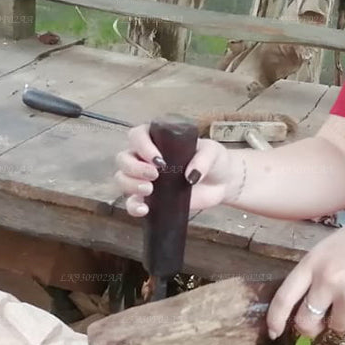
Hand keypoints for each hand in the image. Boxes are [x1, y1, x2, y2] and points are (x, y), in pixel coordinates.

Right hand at [113, 124, 239, 215]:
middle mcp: (145, 157)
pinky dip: (133, 206)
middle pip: (124, 158)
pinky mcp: (150, 199)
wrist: (222, 182)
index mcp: (158, 139)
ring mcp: (145, 179)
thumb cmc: (214, 160)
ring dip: (130, 184)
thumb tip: (190, 176)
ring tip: (149, 190)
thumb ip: (203, 159)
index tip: (158, 159)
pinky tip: (144, 209)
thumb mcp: (213, 152)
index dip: (142, 146)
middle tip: (155, 175)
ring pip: (122, 178)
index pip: (137, 135)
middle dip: (134, 167)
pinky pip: (132, 202)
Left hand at [266, 209, 344, 338]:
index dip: (276, 318)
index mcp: (314, 262)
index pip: (285, 296)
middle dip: (311, 327)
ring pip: (337, 324)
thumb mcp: (338, 244)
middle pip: (306, 321)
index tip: (274, 331)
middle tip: (321, 323)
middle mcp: (327, 282)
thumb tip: (314, 297)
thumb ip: (322, 268)